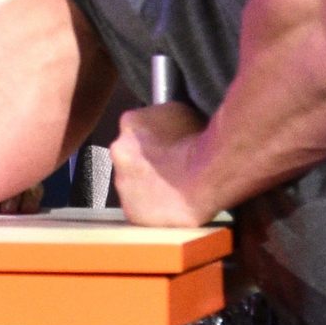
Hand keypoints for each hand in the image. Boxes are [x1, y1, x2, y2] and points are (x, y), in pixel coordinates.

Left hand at [110, 100, 214, 226]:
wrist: (206, 174)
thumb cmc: (200, 142)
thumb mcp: (181, 112)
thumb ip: (162, 119)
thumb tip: (165, 126)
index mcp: (130, 123)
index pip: (136, 129)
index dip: (153, 139)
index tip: (167, 146)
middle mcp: (119, 151)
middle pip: (129, 157)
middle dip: (146, 163)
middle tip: (170, 168)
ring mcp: (122, 183)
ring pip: (133, 184)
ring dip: (148, 186)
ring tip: (174, 189)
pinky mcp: (132, 211)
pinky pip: (141, 210)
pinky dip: (153, 209)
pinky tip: (172, 205)